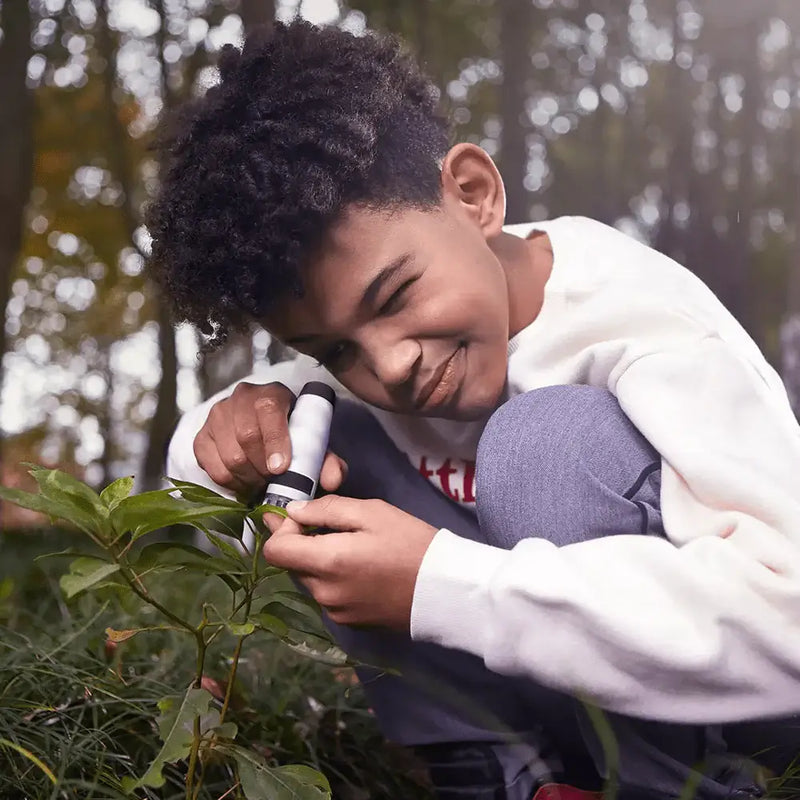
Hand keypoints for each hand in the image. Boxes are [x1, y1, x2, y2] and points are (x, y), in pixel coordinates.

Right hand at [192, 381, 347, 497]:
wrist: (263, 427)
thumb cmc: (292, 435)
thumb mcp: (313, 443)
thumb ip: (326, 460)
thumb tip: (332, 480)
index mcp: (272, 393)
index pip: (269, 411)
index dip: (275, 441)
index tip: (281, 468)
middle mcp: (241, 398)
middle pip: (246, 437)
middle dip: (263, 468)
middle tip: (274, 481)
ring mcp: (217, 416)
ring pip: (229, 456)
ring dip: (248, 478)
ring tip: (261, 482)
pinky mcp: (202, 437)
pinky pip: (212, 468)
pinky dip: (230, 483)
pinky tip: (244, 482)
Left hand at [262, 495, 437, 630]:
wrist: (446, 590)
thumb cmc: (411, 544)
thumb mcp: (372, 513)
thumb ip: (326, 509)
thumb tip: (293, 511)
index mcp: (326, 563)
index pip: (274, 550)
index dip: (283, 529)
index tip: (307, 518)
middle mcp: (323, 593)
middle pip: (292, 564)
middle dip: (304, 544)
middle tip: (335, 527)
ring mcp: (335, 612)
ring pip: (310, 580)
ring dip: (320, 562)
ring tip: (355, 548)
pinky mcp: (350, 623)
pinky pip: (328, 595)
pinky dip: (335, 580)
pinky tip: (363, 569)